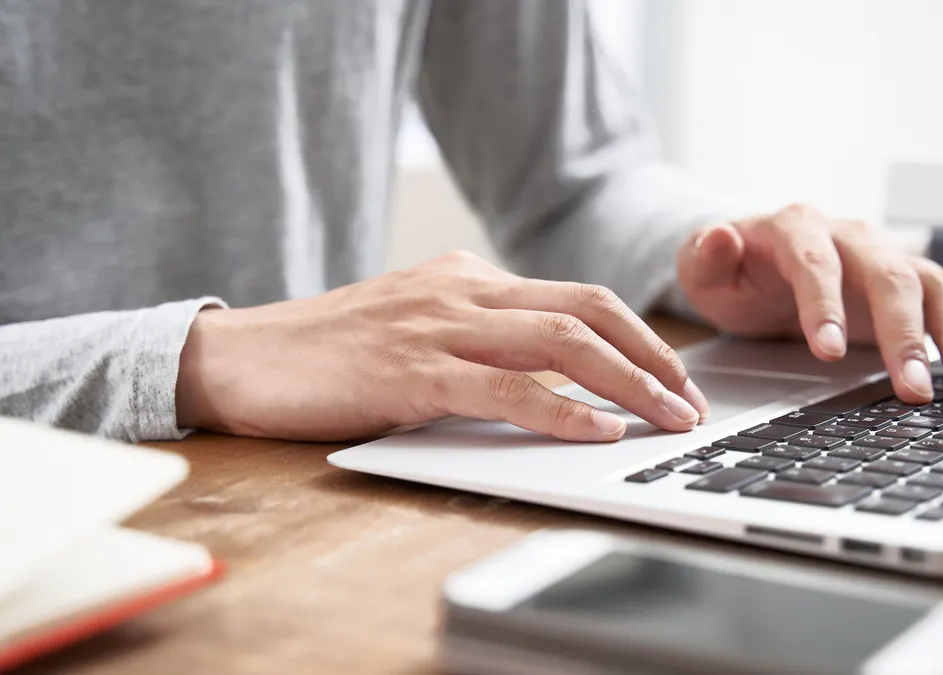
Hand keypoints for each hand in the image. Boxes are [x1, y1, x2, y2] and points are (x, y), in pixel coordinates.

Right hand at [176, 252, 707, 441]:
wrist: (243, 357)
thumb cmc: (330, 352)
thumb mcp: (418, 328)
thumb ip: (479, 337)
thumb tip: (552, 375)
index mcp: (468, 278)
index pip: (579, 298)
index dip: (640, 338)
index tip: (674, 377)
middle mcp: (463, 291)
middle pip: (588, 313)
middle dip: (653, 359)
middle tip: (690, 402)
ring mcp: (439, 326)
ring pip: (561, 344)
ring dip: (628, 385)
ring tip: (667, 420)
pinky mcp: (412, 371)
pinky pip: (506, 389)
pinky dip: (562, 410)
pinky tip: (596, 433)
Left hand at [676, 204, 942, 402]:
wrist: (754, 260)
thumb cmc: (730, 270)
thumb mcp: (701, 267)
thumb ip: (705, 256)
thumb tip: (718, 235)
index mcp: (799, 228)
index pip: (817, 262)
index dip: (825, 304)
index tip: (828, 352)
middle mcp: (854, 238)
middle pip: (890, 276)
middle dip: (905, 334)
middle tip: (914, 388)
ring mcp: (887, 261)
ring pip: (933, 288)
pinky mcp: (909, 290)